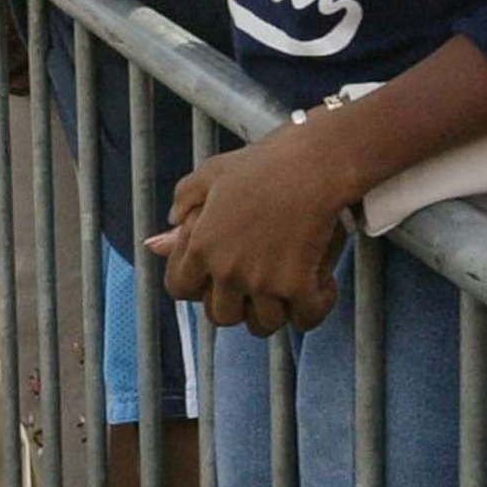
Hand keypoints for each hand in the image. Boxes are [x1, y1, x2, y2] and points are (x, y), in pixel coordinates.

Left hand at [150, 126, 356, 333]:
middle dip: (237, 305)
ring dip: (275, 311)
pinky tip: (320, 287)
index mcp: (202, 244)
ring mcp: (264, 281)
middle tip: (255, 287)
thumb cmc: (267, 162)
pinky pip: (306, 318)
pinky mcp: (299, 285)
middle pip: (222, 316)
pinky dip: (314, 306)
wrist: (316, 162)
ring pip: (264, 324)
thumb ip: (185, 200)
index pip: (179, 289)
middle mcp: (228, 269)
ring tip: (287, 292)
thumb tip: (166, 229)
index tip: (215, 278)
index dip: (196, 287)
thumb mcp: (214, 172)